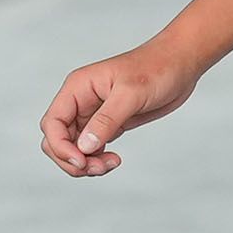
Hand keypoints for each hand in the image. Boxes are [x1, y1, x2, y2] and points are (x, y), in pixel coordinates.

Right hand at [39, 45, 200, 175]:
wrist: (179, 64)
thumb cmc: (156, 69)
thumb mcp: (131, 94)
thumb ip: (106, 120)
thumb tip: (84, 147)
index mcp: (77, 88)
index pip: (53, 123)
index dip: (60, 147)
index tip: (83, 161)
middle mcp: (80, 101)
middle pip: (58, 139)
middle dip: (72, 159)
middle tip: (100, 168)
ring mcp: (93, 114)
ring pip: (74, 147)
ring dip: (86, 162)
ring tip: (113, 164)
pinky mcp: (109, 124)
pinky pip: (92, 147)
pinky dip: (97, 159)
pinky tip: (114, 160)